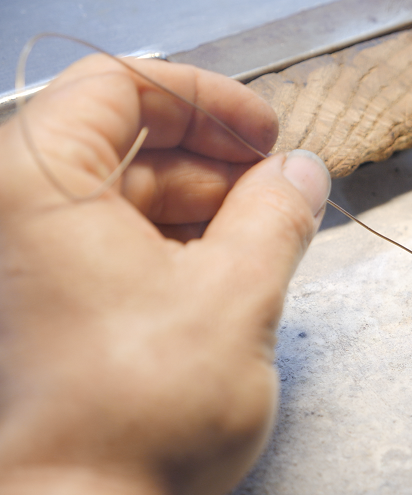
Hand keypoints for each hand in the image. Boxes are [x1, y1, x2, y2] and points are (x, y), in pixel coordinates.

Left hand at [0, 55, 329, 494]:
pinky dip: (177, 246)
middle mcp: (17, 214)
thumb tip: (301, 171)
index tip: (265, 132)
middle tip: (283, 193)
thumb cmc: (141, 409)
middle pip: (128, 144)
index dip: (206, 100)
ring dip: (205, 209)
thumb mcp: (238, 294)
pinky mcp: (47, 306)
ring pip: (127, 198)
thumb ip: (278, 214)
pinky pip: (116, 245)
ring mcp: (28, 263)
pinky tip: (228, 272)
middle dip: (217, 164)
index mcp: (39, 184)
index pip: (121, 85)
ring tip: (268, 238)